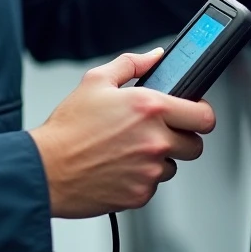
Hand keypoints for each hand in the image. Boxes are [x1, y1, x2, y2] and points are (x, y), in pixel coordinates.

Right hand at [29, 49, 216, 218]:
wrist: (46, 169)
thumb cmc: (68, 128)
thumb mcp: (96, 81)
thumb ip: (132, 64)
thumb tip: (155, 57)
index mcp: (150, 108)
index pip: (204, 116)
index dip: (201, 114)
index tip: (193, 114)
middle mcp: (155, 140)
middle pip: (196, 146)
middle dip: (182, 139)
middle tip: (160, 133)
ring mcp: (149, 170)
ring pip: (172, 166)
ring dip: (159, 160)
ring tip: (129, 150)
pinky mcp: (140, 194)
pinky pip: (152, 186)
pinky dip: (140, 178)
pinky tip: (119, 167)